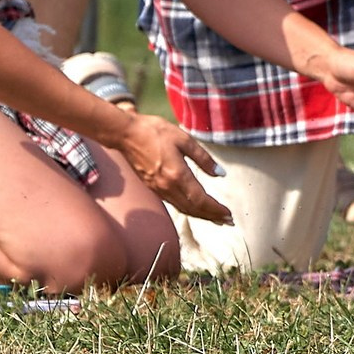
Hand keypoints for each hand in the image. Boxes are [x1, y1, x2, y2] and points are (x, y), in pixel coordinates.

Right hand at [117, 113, 232, 223]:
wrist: (125, 134)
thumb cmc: (154, 132)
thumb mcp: (184, 140)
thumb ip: (204, 158)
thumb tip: (220, 173)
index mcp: (177, 175)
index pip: (201, 200)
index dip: (216, 210)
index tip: (228, 215)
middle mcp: (167, 186)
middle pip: (193, 209)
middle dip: (212, 217)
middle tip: (228, 222)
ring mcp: (158, 188)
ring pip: (183, 208)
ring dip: (201, 216)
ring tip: (215, 219)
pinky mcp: (152, 187)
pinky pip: (174, 203)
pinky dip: (188, 209)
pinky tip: (195, 208)